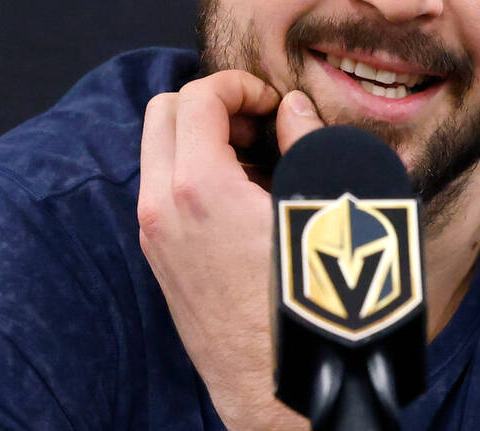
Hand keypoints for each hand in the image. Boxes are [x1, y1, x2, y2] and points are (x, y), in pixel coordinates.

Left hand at [138, 71, 324, 430]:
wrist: (285, 393)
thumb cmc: (313, 306)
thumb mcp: (324, 210)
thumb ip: (305, 143)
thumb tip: (292, 108)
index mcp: (197, 189)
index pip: (197, 96)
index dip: (240, 85)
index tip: (274, 104)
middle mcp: (161, 209)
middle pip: (162, 113)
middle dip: (211, 105)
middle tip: (260, 125)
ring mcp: (155, 238)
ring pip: (158, 152)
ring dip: (200, 139)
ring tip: (259, 163)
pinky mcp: (161, 261)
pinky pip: (163, 191)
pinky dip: (193, 174)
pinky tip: (246, 199)